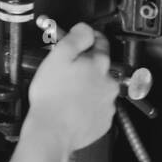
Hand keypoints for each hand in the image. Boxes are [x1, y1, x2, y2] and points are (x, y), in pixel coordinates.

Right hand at [24, 22, 121, 154]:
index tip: (82, 40)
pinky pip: (98, 109)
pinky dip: (88, 106)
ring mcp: (108, 104)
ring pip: (100, 88)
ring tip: (68, 93)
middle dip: (87, 67)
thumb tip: (86, 29)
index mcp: (99, 65)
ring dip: (89, 87)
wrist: (52, 132)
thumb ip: (75, 38)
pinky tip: (73, 107)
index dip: (89, 38)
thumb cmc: (51, 98)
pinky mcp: (103, 121)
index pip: (101, 43)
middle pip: (101, 67)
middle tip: (67, 72)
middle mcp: (109, 83)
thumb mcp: (58, 57)